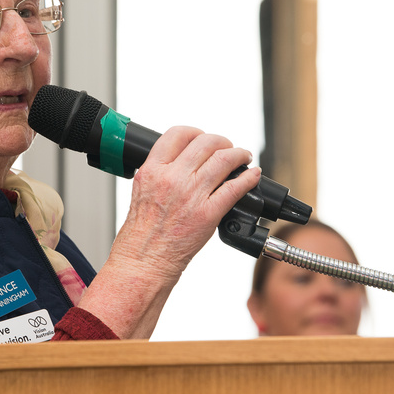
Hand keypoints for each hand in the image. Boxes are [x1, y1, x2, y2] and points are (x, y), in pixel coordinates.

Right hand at [76, 127, 260, 340]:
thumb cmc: (141, 233)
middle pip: (206, 142)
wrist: (144, 261)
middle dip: (222, 142)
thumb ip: (161, 173)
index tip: (204, 137)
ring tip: (243, 158)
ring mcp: (191, 195)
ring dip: (239, 154)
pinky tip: (252, 176)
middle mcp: (172, 178)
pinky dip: (248, 178)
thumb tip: (184, 163)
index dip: (197, 132)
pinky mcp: (208, 214)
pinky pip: (235, 188)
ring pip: (224, 160)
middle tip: (228, 148)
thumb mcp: (142, 191)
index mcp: (152, 170)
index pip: (178, 134)